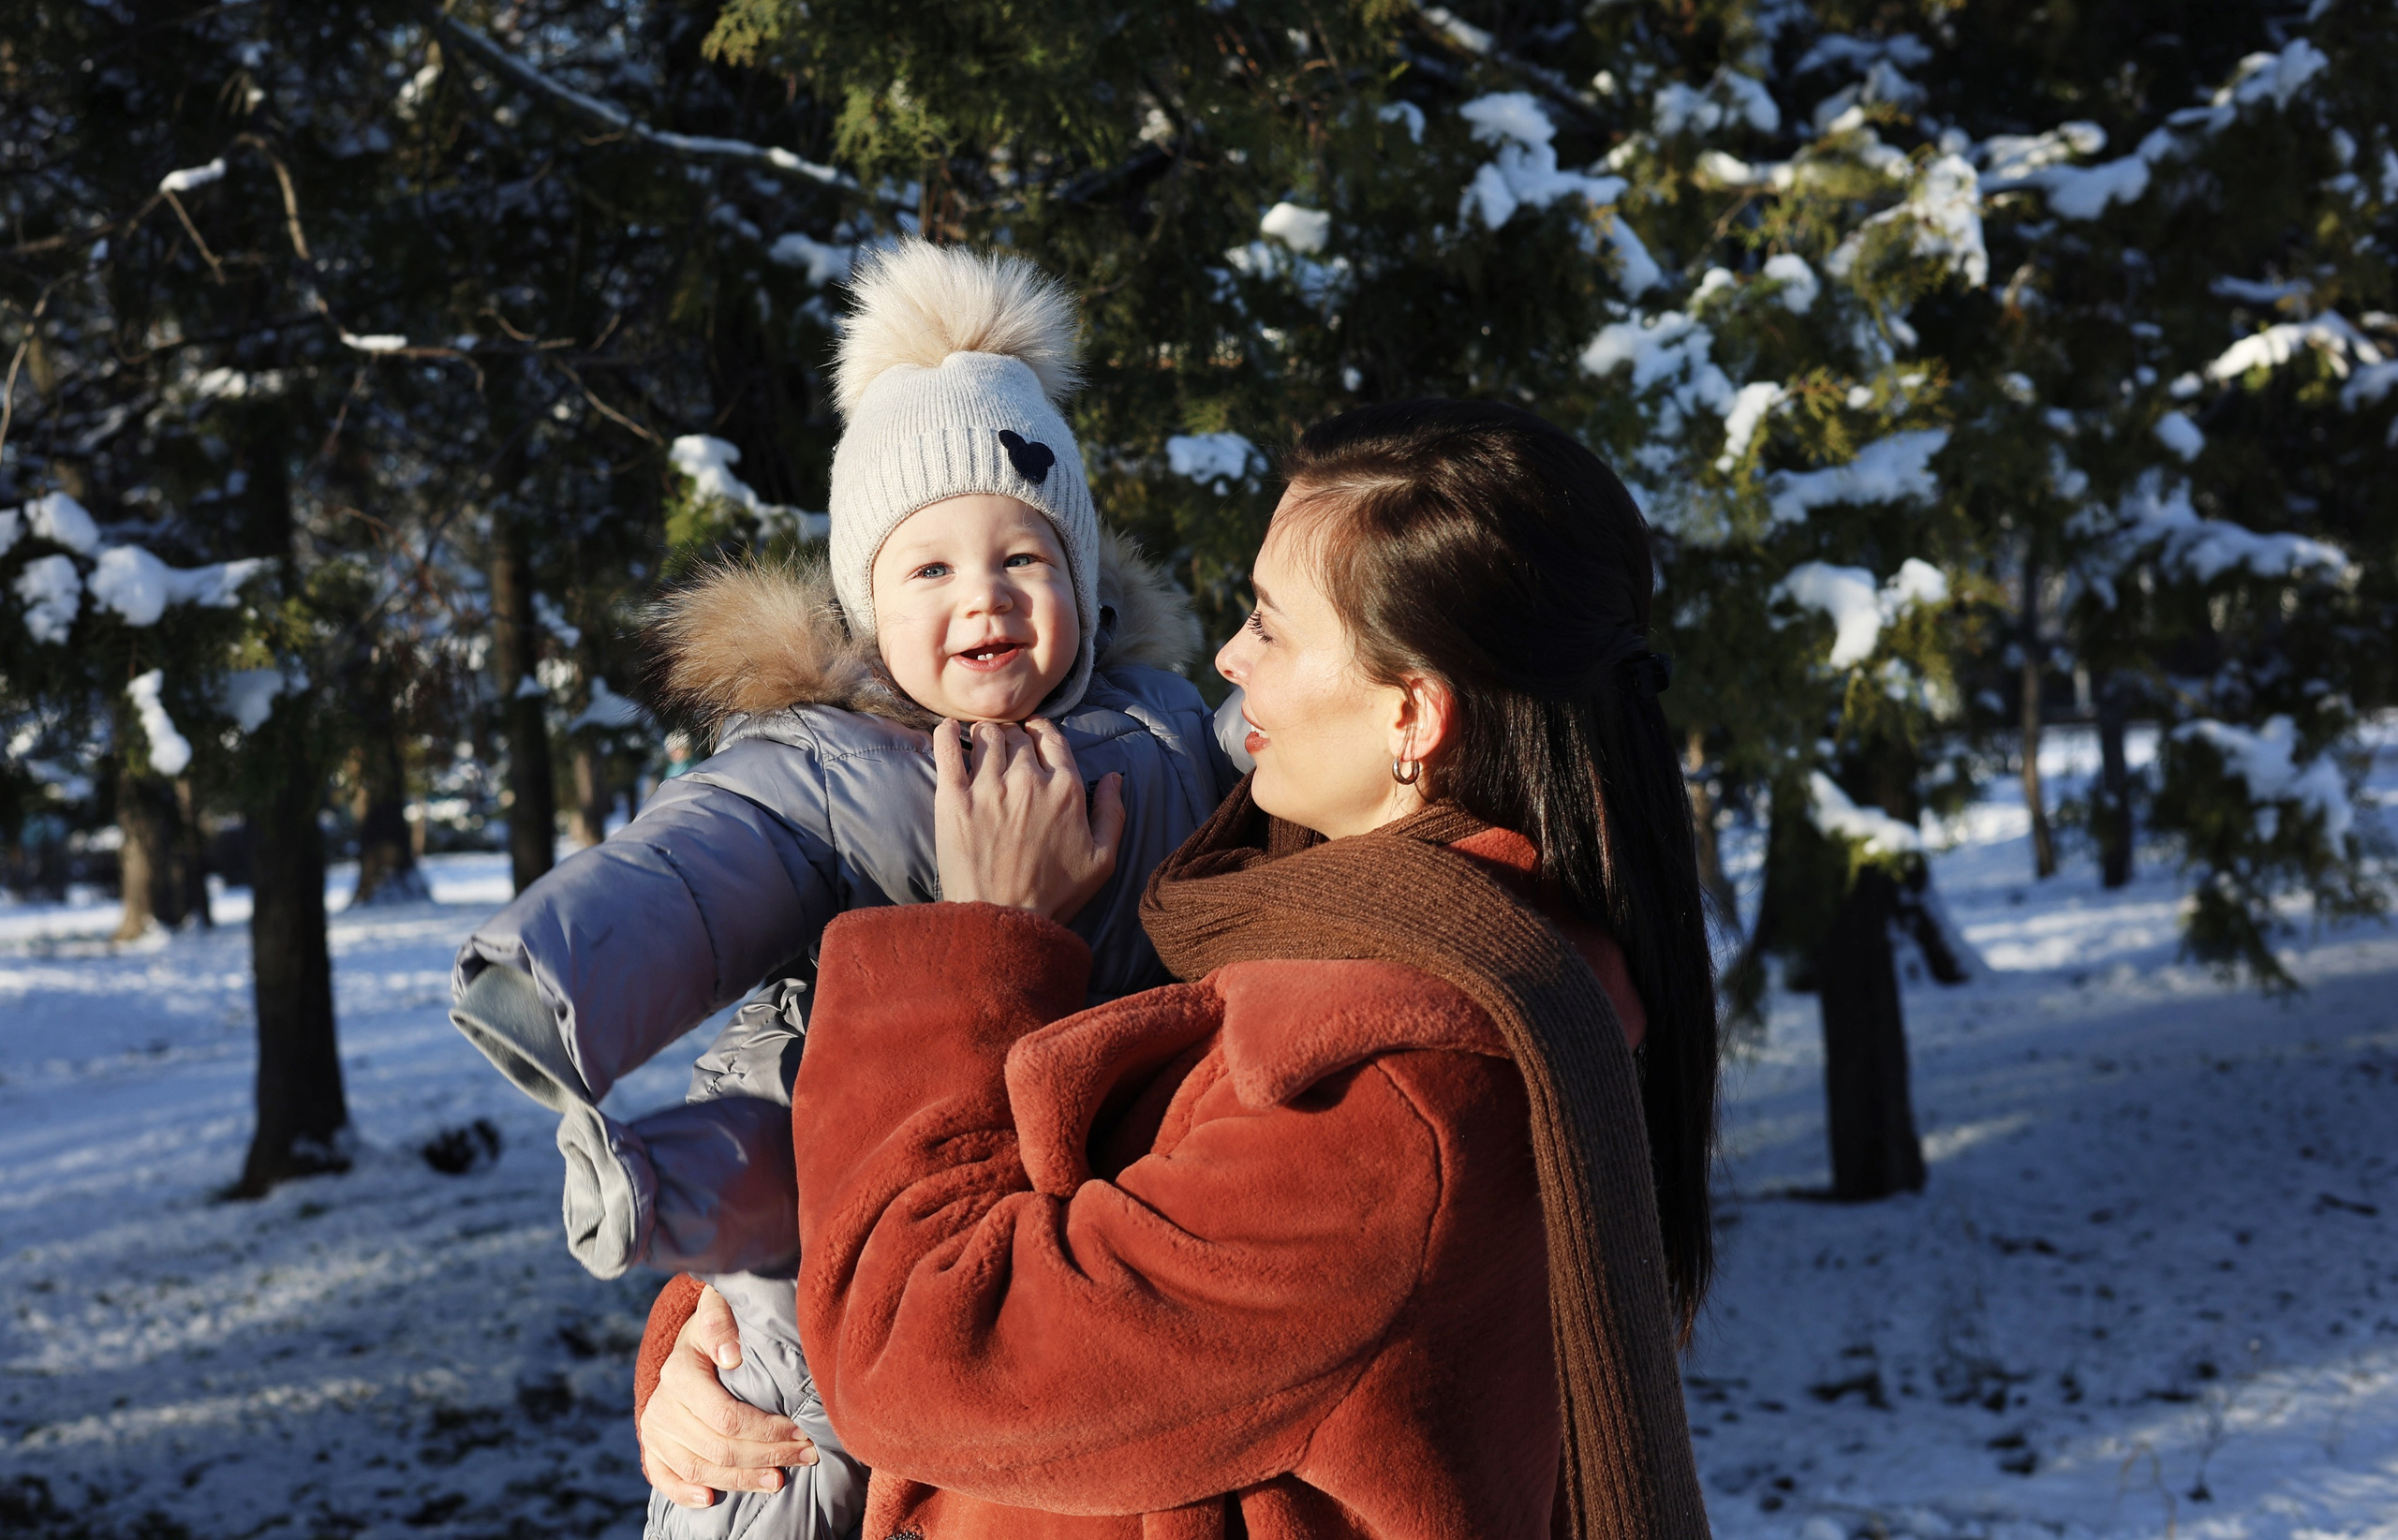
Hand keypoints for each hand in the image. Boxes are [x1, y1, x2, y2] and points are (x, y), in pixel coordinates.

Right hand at [637, 1284, 817, 1507]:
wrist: (691, 1342)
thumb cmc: (717, 1328)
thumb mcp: (721, 1311)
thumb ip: (722, 1324)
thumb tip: (730, 1355)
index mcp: (678, 1373)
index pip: (727, 1417)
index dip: (767, 1430)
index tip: (801, 1433)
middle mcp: (661, 1406)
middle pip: (718, 1448)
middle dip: (767, 1455)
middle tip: (805, 1456)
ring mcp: (654, 1431)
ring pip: (699, 1469)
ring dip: (742, 1480)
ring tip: (778, 1479)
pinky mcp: (652, 1448)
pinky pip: (665, 1479)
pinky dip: (686, 1494)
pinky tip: (711, 1500)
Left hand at [933, 718, 1125, 921]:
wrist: (1004, 921)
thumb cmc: (1055, 895)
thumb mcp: (1102, 859)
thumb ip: (1112, 813)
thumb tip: (1114, 777)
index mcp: (1066, 789)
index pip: (1052, 739)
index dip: (1041, 731)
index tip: (1032, 732)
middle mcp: (1028, 780)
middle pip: (1018, 736)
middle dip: (1013, 736)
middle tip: (1005, 746)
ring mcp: (989, 787)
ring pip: (987, 736)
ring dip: (985, 733)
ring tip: (980, 740)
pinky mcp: (954, 799)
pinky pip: (947, 749)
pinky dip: (946, 733)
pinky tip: (947, 729)